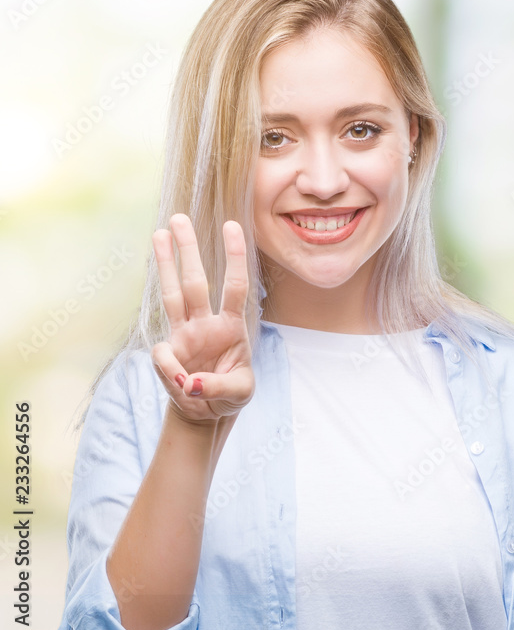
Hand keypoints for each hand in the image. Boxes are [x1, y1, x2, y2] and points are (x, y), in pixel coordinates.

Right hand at [150, 213, 254, 424]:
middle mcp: (206, 323)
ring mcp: (184, 335)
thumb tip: (188, 382)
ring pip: (172, 296)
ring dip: (165, 266)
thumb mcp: (239, 393)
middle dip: (188, 251)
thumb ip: (218, 387)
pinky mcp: (168, 354)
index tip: (232, 226)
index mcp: (232, 326)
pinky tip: (183, 383)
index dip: (234, 258)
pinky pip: (162, 356)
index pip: (236, 287)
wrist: (207, 411)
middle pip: (196, 282)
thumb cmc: (229, 393)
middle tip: (179, 218)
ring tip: (158, 233)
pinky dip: (169, 369)